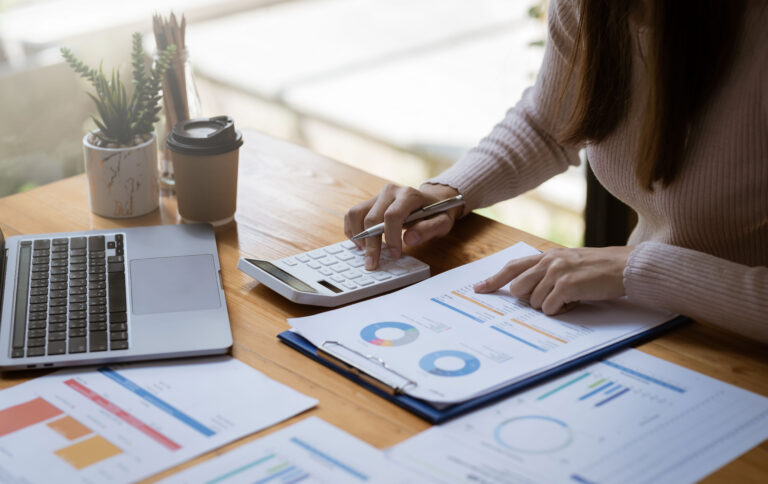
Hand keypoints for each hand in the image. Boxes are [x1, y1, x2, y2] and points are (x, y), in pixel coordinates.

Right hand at [344, 183, 461, 269]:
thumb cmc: (437, 212)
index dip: (390, 238)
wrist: (432, 199)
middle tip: (372, 263)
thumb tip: (408, 240)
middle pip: (371, 218)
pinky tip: (361, 244)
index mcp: (409, 195)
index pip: (392, 216)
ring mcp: (377, 195)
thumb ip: (428, 230)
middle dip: (371, 244)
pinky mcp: (370, 202)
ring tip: (365, 253)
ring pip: (356, 214)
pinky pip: (352, 214)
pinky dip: (352, 230)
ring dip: (357, 236)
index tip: (394, 254)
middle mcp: (390, 191)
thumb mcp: (442, 222)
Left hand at [473, 246, 633, 314]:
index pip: (512, 267)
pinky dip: (561, 310)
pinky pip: (549, 308)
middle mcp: (549, 261)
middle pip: (518, 288)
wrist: (624, 267)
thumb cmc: (598, 270)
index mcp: (547, 256)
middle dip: (530, 299)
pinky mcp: (566, 285)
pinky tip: (576, 300)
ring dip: (550, 305)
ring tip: (571, 296)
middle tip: (553, 297)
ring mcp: (557, 272)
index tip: (479, 289)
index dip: (494, 279)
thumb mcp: (569, 264)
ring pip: (533, 301)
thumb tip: (525, 291)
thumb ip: (547, 273)